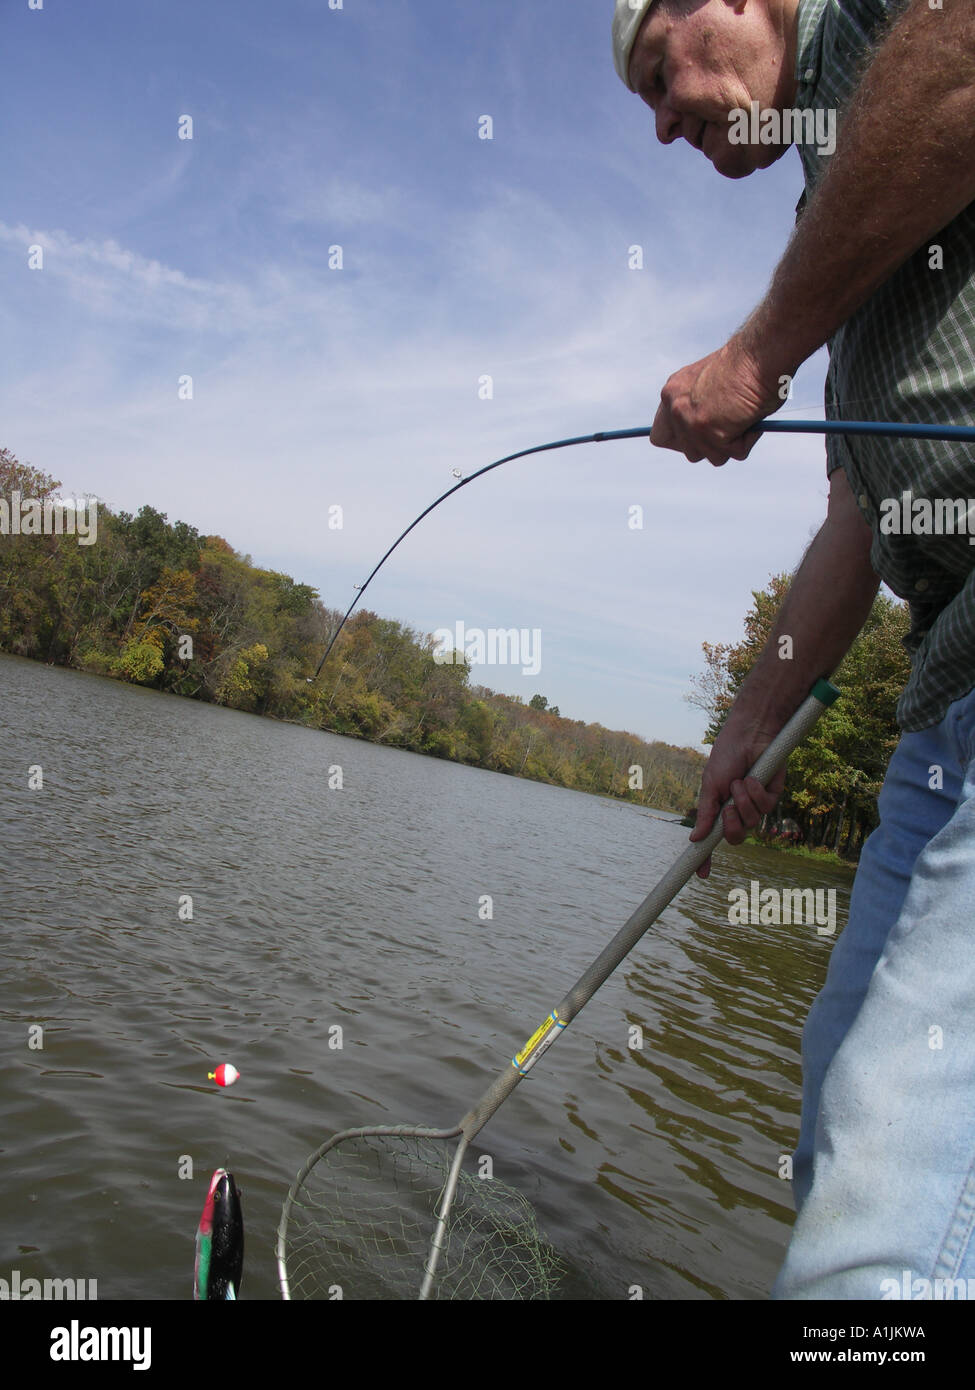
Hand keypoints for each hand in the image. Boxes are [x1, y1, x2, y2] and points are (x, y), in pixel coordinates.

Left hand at [651, 333, 786, 465]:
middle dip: (710, 448)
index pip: (660, 435)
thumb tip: (711, 433)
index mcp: (673, 393)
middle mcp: (675, 409)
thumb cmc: (747, 363)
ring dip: (733, 443)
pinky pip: (735, 453)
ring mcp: (691, 422)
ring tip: (745, 416)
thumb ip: (702, 406)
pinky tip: (752, 416)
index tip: (700, 438)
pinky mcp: (710, 433)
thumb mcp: (712, 384)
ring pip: (713, 456)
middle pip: (688, 452)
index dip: (681, 442)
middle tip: (729, 432)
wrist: (759, 353)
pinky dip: (749, 440)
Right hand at [690, 719, 787, 877]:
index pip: (713, 839)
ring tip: (740, 782)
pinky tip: (754, 778)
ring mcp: (756, 804)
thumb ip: (705, 812)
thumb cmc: (727, 756)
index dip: (706, 858)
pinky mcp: (773, 795)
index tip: (701, 875)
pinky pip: (766, 809)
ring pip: (752, 823)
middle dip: (731, 827)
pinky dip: (756, 794)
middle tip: (727, 810)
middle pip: (736, 838)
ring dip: (744, 803)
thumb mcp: (710, 785)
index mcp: (720, 809)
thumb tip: (695, 839)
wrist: (749, 734)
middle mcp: (738, 809)